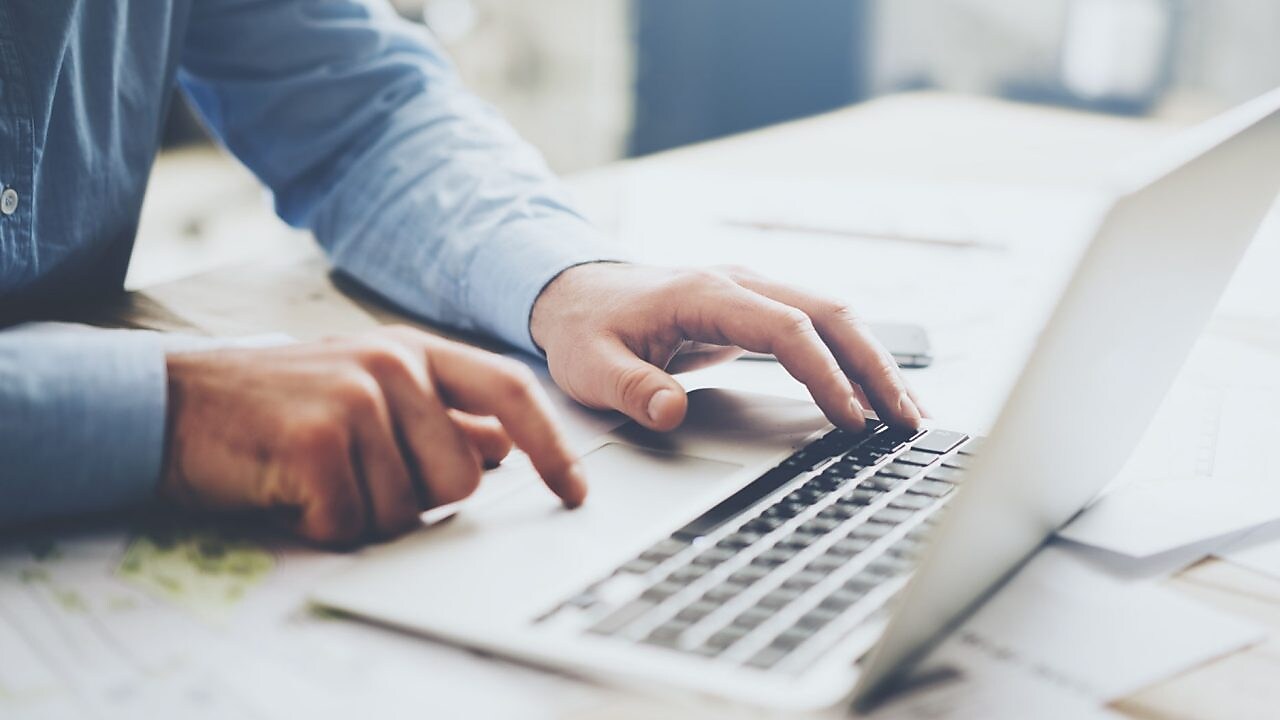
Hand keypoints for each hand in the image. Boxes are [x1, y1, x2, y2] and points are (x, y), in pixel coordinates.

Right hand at [160, 326, 584, 544]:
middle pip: (462, 477)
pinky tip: (291, 491)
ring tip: (317, 479)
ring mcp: (357, 396)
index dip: (551, 445)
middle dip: (416, 499)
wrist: (170, 404)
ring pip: (408, 509)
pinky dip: (322, 526)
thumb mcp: (366, 391)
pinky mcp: (318, 437)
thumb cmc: (274, 405)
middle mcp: (393, 364)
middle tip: (358, 479)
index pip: (510, 392)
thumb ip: (436, 414)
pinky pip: (354, 522)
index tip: (574, 490)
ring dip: (362, 515)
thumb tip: (501, 445)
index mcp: (414, 351)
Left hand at [530, 263, 923, 431]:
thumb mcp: (590, 366)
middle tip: (908, 420)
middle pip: (830, 315)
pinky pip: (818, 328)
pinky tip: (872, 392)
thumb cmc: (586, 328)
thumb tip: (671, 411)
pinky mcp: (756, 309)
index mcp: (706, 293)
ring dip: (874, 361)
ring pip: (833, 317)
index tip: (850, 418)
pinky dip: (852, 358)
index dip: (823, 374)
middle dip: (875, 367)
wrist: (576, 291)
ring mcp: (752, 292)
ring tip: (909, 413)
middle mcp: (740, 283)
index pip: (786, 329)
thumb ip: (631, 389)